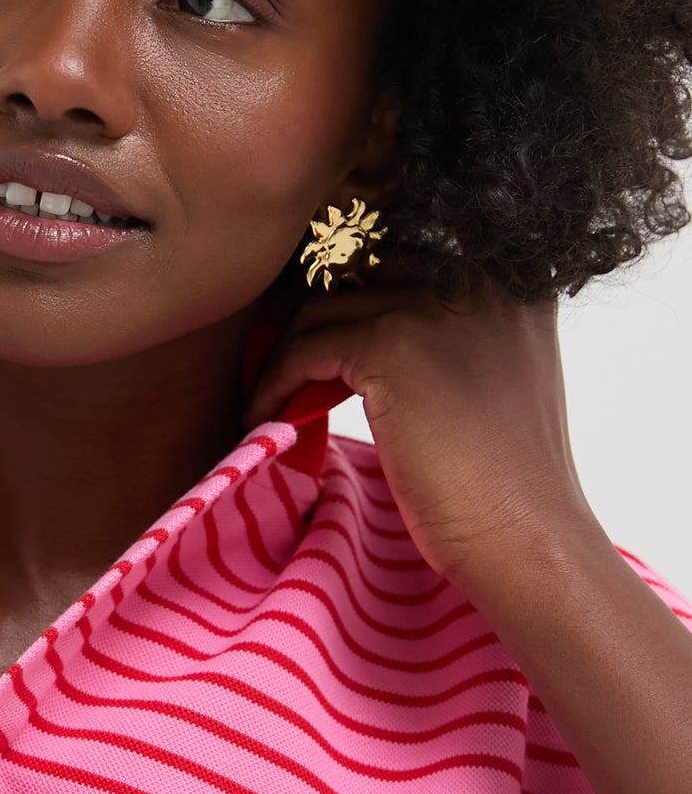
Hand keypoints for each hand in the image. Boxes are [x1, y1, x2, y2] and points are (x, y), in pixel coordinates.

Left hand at [244, 276, 599, 592]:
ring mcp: (436, 305)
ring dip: (285, 355)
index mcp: (513, 278)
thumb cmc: (507, 482)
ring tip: (272, 400)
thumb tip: (371, 327)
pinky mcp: (394, 344)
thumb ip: (453, 336)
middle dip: (313, 319)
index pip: (405, 255)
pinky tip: (266, 418)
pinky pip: (305, 348)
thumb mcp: (498, 380)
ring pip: (322, 308)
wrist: (527, 537)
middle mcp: (479, 275)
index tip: (319, 340)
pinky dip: (275, 382)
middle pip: (358, 272)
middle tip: (283, 368)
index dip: (354, 294)